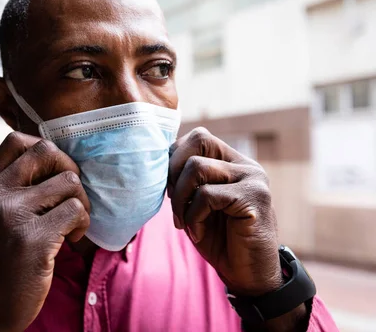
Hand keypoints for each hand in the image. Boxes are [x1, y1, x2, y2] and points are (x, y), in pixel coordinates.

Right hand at [0, 132, 89, 331]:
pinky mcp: (34, 239)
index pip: (17, 141)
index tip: (53, 173)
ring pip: (69, 181)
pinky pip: (76, 210)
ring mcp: (12, 216)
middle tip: (70, 194)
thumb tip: (51, 161)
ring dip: (81, 202)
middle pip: (47, 151)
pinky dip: (82, 223)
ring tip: (70, 224)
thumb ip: (7, 189)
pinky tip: (69, 240)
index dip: (45, 151)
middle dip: (69, 168)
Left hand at [168, 127, 280, 296]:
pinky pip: (206, 195)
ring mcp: (252, 180)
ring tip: (183, 222)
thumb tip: (158, 162)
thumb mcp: (196, 204)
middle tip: (172, 201)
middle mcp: (246, 165)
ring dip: (180, 198)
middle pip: (199, 139)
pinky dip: (193, 216)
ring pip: (196, 167)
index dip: (174, 159)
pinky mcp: (254, 199)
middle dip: (174, 170)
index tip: (169, 190)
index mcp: (232, 162)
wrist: (248, 275)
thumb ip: (185, 181)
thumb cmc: (219, 239)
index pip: (197, 137)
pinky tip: (197, 233)